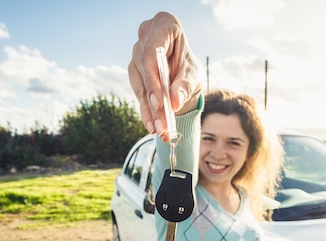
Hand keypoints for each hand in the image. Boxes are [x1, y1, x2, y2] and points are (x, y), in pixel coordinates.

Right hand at [128, 12, 201, 138]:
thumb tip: (175, 102)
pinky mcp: (133, 72)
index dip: (154, 79)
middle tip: (162, 124)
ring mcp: (136, 54)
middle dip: (154, 101)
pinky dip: (146, 111)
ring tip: (159, 130)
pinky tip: (152, 126)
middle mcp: (144, 37)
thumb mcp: (192, 71)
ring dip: (149, 110)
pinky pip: (138, 93)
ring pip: (139, 85)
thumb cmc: (187, 63)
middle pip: (145, 72)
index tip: (160, 102)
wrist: (180, 68)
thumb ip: (185, 84)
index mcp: (163, 25)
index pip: (152, 54)